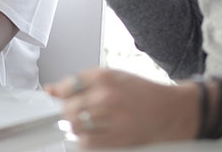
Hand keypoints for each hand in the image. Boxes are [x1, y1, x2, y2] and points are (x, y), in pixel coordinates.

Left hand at [46, 68, 196, 146]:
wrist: (170, 112)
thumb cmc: (143, 94)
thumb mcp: (113, 78)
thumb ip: (82, 83)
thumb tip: (52, 90)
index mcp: (105, 77)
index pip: (68, 85)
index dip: (62, 94)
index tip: (62, 98)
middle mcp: (106, 97)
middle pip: (68, 109)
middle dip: (67, 113)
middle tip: (75, 114)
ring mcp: (111, 119)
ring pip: (75, 128)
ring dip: (76, 128)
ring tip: (89, 124)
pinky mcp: (116, 140)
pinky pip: (88, 144)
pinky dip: (86, 141)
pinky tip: (96, 135)